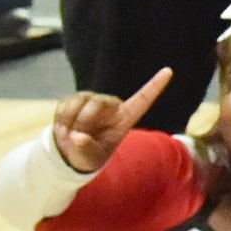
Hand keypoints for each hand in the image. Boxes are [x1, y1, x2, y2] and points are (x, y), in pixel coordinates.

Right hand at [50, 65, 173, 175]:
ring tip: (71, 134)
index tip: (169, 71)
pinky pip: (65, 104)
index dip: (155, 85)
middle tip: (77, 137)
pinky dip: (61, 119)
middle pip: (99, 104)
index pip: (143, 99)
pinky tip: (64, 128)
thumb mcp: (89, 159)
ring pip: (80, 101)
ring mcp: (93, 99)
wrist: (71, 151)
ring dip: (71, 121)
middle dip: (84, 121)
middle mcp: (111, 105)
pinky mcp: (76, 98)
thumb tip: (77, 137)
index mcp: (125, 118)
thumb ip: (86, 149)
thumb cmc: (90, 155)